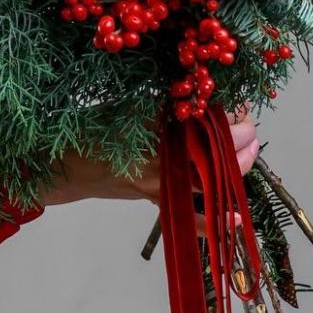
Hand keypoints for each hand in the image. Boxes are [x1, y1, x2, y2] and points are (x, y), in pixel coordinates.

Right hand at [38, 103, 259, 237]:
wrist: (62, 166)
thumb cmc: (91, 129)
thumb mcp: (126, 105)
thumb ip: (162, 102)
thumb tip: (199, 91)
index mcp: (158, 132)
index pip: (207, 123)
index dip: (230, 114)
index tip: (243, 104)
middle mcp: (164, 162)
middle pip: (215, 153)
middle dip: (240, 139)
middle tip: (250, 124)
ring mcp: (161, 185)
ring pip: (210, 180)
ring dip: (234, 167)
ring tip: (249, 150)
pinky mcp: (154, 199)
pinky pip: (189, 215)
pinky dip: (212, 221)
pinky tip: (235, 220)